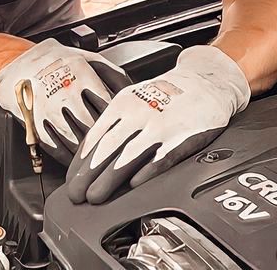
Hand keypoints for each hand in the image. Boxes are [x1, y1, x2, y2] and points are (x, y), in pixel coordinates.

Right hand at [0, 38, 130, 164]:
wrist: (19, 62)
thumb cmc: (60, 61)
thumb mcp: (89, 58)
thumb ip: (114, 74)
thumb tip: (133, 94)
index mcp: (81, 73)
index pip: (107, 104)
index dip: (118, 119)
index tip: (125, 130)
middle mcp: (64, 91)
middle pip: (92, 125)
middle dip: (105, 140)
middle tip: (116, 151)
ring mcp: (47, 108)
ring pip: (74, 140)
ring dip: (88, 154)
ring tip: (99, 162)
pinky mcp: (33, 122)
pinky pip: (55, 147)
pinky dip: (68, 158)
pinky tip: (77, 162)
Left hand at [66, 45, 250, 203]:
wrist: (204, 80)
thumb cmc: (167, 95)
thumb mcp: (135, 99)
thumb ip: (115, 124)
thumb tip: (91, 154)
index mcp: (123, 103)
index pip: (95, 135)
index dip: (80, 161)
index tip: (71, 179)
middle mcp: (139, 113)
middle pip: (107, 147)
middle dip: (88, 174)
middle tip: (75, 194)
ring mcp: (160, 125)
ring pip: (129, 155)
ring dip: (109, 178)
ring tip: (95, 196)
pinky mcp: (181, 137)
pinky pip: (160, 157)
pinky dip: (145, 172)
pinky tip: (133, 185)